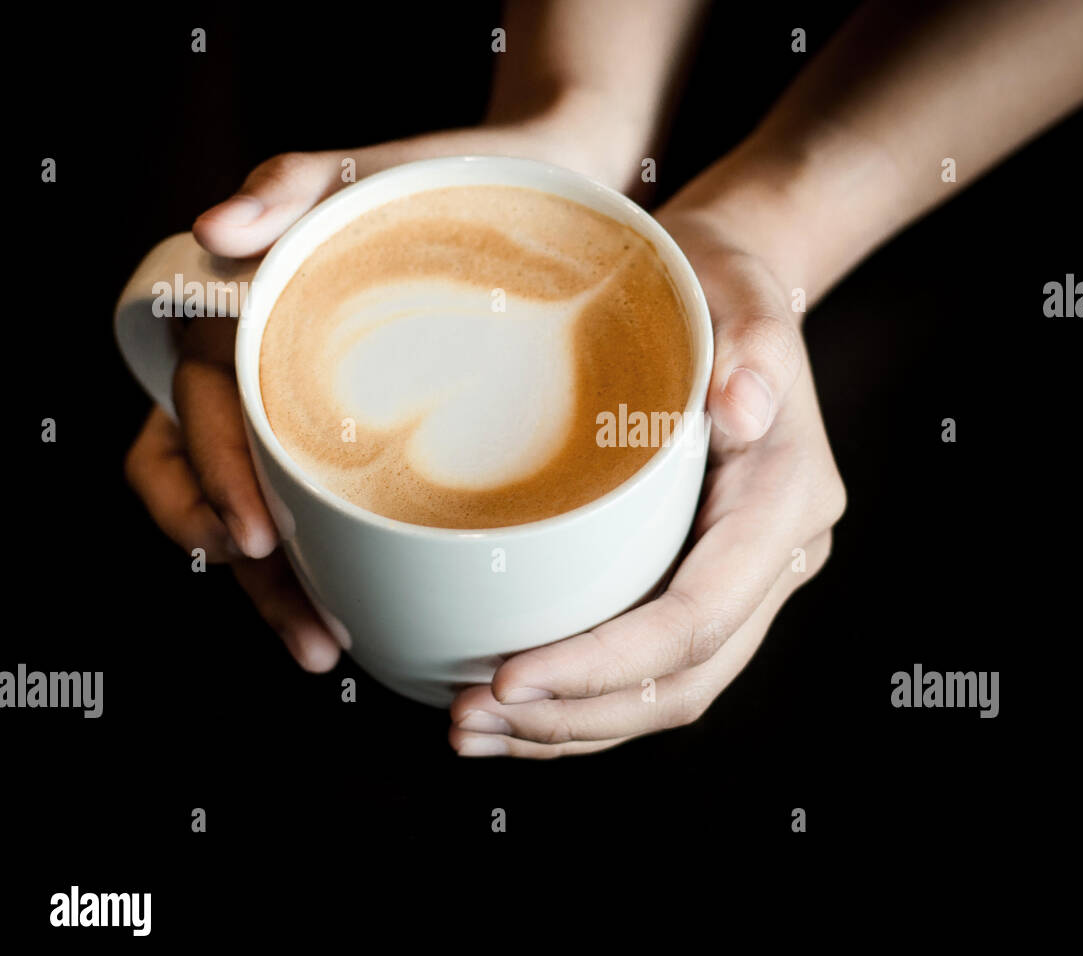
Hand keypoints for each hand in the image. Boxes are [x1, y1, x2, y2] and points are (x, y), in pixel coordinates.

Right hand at [125, 110, 650, 672]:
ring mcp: (321, 419)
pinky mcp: (382, 441)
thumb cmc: (437, 181)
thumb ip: (283, 188)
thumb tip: (211, 232)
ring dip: (287, 594)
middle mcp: (268, 386)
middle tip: (308, 632)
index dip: (201, 488)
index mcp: (241, 334)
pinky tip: (370, 612)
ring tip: (329, 648)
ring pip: (273, 523)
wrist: (540, 194)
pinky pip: (341, 514)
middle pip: (218, 500)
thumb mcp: (359, 176)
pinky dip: (343, 567)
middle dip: (251, 574)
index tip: (251, 538)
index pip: (182, 428)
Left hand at [448, 207, 845, 756]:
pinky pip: (656, 670)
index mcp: (787, 498)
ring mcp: (749, 579)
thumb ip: (752, 348)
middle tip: (467, 721)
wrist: (735, 290)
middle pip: (683, 680)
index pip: (698, 616)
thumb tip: (742, 410)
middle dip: (575, 715)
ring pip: (670, 694)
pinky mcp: (709, 581)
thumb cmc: (720, 286)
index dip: (607, 664)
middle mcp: (779, 556)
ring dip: (572, 727)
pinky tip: (515, 708)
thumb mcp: (739, 292)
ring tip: (471, 731)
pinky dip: (586, 702)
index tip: (510, 678)